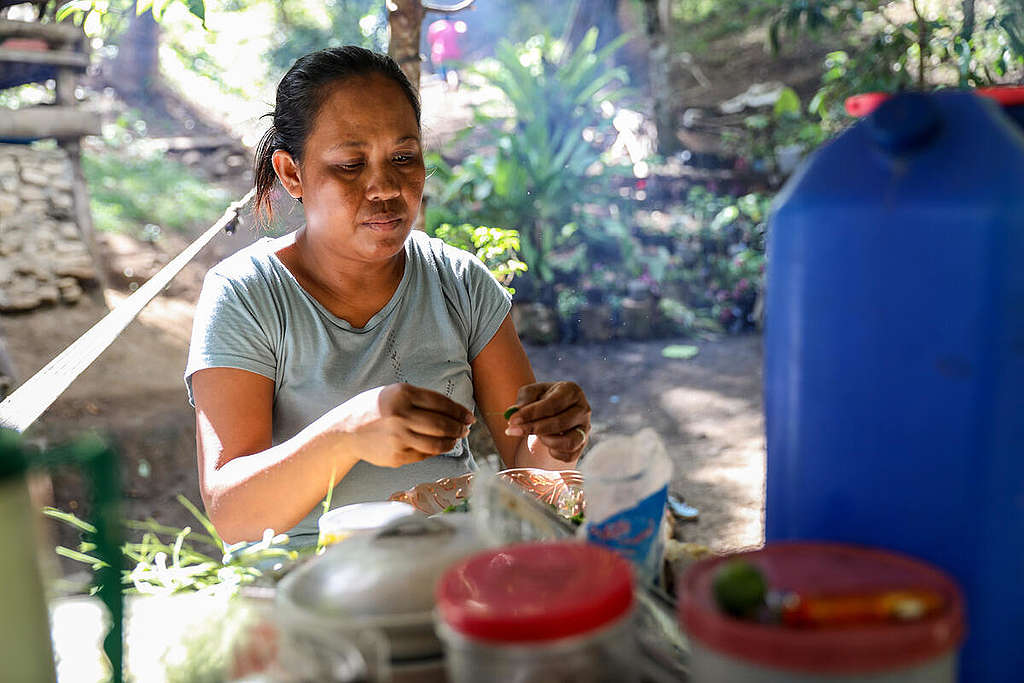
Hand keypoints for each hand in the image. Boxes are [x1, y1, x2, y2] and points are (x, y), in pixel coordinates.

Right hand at [339, 383, 474, 467]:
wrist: (346, 430)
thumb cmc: (374, 408)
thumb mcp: (394, 393)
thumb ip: (420, 399)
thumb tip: (453, 412)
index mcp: (402, 394)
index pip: (440, 403)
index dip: (459, 411)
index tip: (469, 416)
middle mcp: (401, 415)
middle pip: (441, 424)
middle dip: (458, 428)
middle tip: (466, 429)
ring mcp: (398, 438)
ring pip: (436, 443)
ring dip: (451, 442)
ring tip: (456, 439)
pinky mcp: (396, 456)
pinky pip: (424, 455)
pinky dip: (435, 451)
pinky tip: (438, 446)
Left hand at [504, 381, 590, 461]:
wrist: (552, 411)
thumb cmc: (542, 400)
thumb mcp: (531, 392)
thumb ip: (524, 399)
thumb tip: (516, 411)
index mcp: (571, 391)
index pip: (553, 404)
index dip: (532, 413)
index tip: (512, 420)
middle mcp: (583, 409)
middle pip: (560, 423)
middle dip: (534, 428)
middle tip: (514, 430)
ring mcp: (585, 428)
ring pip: (569, 442)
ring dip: (547, 441)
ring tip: (536, 435)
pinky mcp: (582, 445)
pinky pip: (569, 456)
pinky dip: (554, 453)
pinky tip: (546, 443)